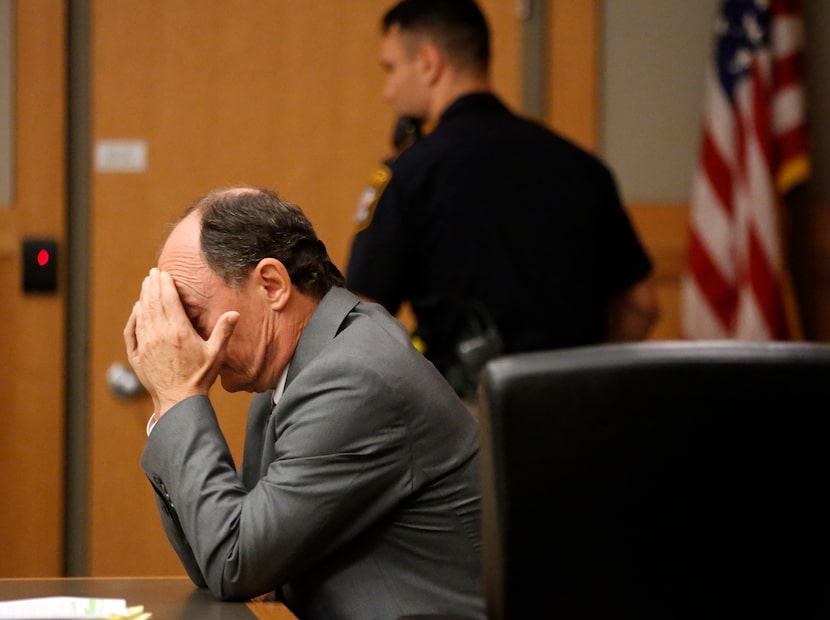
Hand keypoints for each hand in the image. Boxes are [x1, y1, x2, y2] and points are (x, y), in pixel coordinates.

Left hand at [123, 268, 238, 418]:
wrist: (178, 400)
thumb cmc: (199, 377)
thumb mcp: (216, 353)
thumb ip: (224, 331)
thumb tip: (234, 313)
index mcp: (178, 331)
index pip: (169, 300)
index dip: (166, 285)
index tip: (164, 273)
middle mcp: (159, 334)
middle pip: (153, 302)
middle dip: (152, 285)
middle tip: (152, 274)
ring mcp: (146, 344)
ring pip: (142, 313)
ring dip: (143, 297)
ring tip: (146, 285)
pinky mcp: (137, 354)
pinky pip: (133, 330)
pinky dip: (134, 316)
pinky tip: (138, 308)